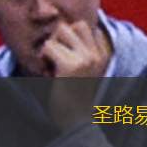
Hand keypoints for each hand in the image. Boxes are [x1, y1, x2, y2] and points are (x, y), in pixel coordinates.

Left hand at [39, 14, 112, 130]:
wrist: (77, 122)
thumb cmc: (76, 99)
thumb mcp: (86, 72)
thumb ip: (82, 52)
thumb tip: (63, 29)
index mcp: (104, 55)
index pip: (89, 28)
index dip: (73, 38)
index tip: (66, 56)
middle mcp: (97, 55)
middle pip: (76, 24)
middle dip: (62, 36)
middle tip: (57, 57)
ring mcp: (86, 59)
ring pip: (61, 31)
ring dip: (52, 46)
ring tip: (52, 64)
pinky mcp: (70, 66)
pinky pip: (49, 47)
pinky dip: (43, 58)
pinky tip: (48, 72)